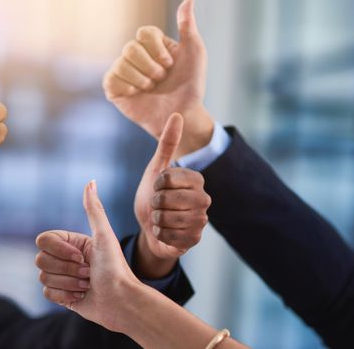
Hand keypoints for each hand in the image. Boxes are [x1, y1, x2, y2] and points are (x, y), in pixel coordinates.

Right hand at [36, 180, 140, 332]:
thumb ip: (94, 209)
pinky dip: (66, 295)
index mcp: (73, 242)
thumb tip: (91, 181)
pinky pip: (47, 293)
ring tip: (87, 285)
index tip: (82, 257)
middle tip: (88, 273)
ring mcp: (63, 276)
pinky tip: (82, 296)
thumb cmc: (115, 268)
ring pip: (43, 277)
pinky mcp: (62, 295)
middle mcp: (66, 258)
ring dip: (69, 283)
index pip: (44, 240)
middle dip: (67, 269)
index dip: (60, 251)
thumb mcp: (105, 236)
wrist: (121, 301)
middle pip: (40, 260)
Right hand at [103, 0, 213, 157]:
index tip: (170, 64)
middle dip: (151, 67)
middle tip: (161, 79)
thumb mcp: (194, 52)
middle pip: (131, 47)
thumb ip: (188, 26)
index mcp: (153, 44)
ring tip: (152, 88)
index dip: (157, 49)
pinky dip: (129, 86)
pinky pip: (112, 78)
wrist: (182, 115)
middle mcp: (136, 55)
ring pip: (122, 62)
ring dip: (142, 79)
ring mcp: (123, 71)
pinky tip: (138, 94)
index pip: (144, 32)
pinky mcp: (114, 88)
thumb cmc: (190, 85)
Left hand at [134, 114, 210, 277]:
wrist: (149, 226)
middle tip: (157, 204)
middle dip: (155, 202)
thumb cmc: (154, 195)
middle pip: (168, 198)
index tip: (158, 187)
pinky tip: (162, 231)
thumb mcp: (156, 168)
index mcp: (197, 180)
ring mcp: (201, 221)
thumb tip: (177, 114)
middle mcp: (204, 199)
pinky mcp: (194, 239)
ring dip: (157, 218)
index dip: (157, 183)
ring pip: (170, 218)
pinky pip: (170, 236)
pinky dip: (160, 233)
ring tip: (159, 217)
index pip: (170, 178)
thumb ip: (167, 143)